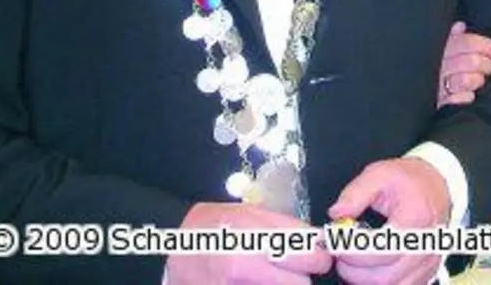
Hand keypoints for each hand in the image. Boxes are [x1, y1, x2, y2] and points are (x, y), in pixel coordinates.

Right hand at [164, 202, 332, 284]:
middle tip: (295, 268)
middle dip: (303, 275)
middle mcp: (245, 263)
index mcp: (253, 234)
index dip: (318, 255)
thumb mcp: (248, 213)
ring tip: (271, 274)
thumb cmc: (211, 227)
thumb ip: (285, 226)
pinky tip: (257, 282)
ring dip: (285, 284)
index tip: (315, 254)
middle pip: (302, 282)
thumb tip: (319, 239)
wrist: (171, 252)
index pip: (309, 254)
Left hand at [326, 158, 450, 284]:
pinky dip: (381, 283)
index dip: (353, 253)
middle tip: (341, 254)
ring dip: (366, 280)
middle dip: (354, 270)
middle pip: (385, 277)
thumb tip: (336, 214)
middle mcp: (425, 246)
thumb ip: (355, 194)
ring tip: (353, 262)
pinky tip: (370, 268)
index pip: (381, 250)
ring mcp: (428, 262)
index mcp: (415, 219)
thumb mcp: (379, 175)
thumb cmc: (409, 180)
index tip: (337, 243)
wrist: (437, 184)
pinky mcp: (428, 272)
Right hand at [437, 21, 490, 107]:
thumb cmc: (440, 67)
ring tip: (479, 80)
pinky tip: (468, 94)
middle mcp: (440, 64)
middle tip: (488, 67)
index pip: (468, 42)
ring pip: (465, 80)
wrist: (419, 94)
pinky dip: (466, 97)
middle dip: (486, 65)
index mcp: (442, 48)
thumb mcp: (445, 48)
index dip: (486, 46)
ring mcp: (439, 84)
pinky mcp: (440, 101)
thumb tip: (460, 25)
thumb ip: (453, 37)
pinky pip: (458, 99)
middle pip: (471, 61)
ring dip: (477, 80)